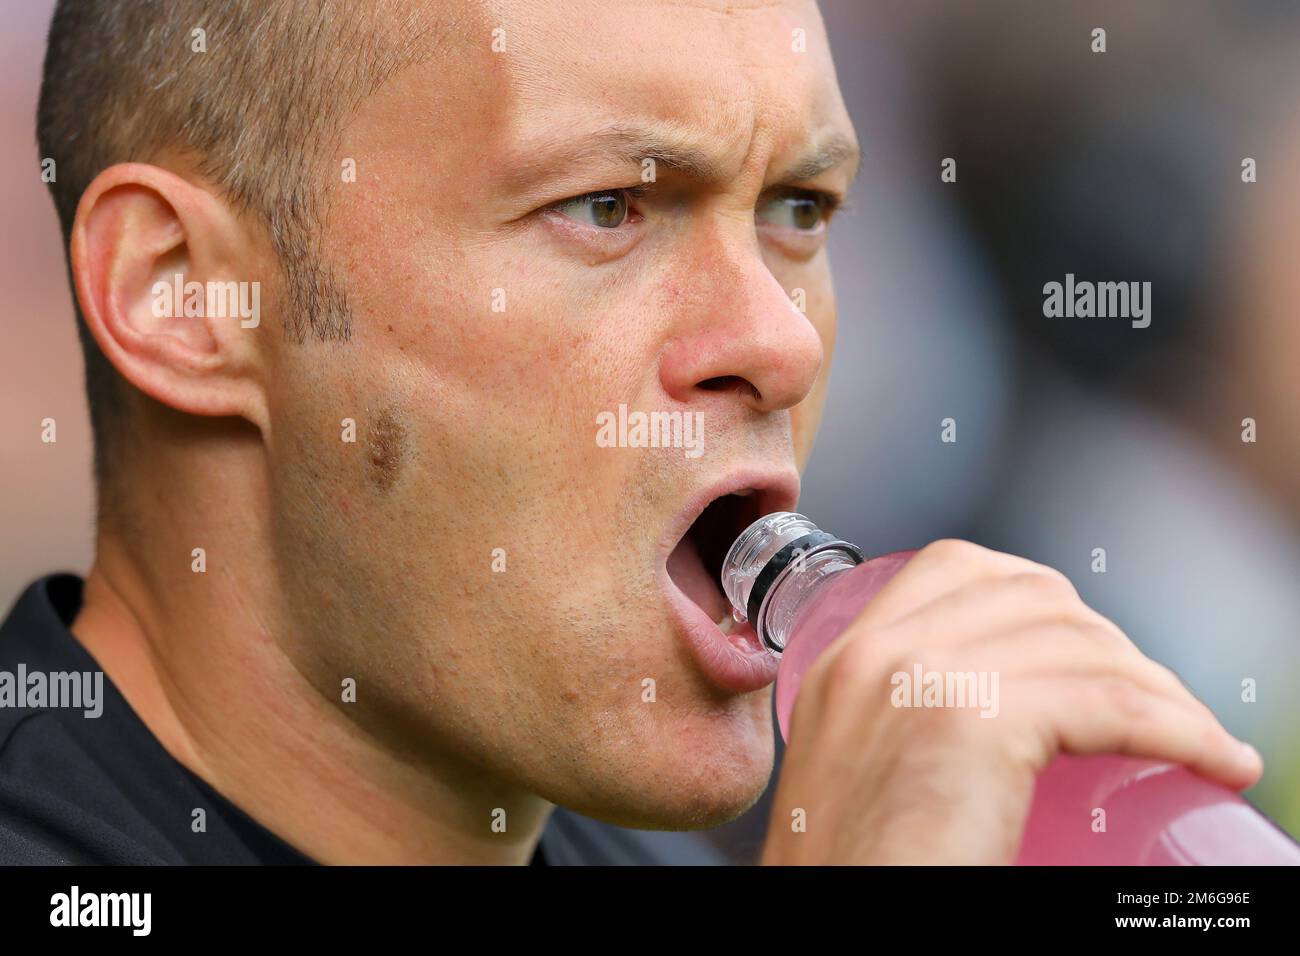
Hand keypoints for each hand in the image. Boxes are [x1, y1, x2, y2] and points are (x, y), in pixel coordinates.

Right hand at [760, 539, 1261, 863]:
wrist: (837, 932)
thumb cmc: (857, 876)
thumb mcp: (858, 772)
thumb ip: (901, 723)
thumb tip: (1008, 724)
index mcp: (842, 661)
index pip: (953, 569)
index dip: (1038, 594)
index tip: (1083, 643)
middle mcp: (875, 654)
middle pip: (1029, 593)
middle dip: (1107, 639)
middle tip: (1147, 704)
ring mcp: (919, 678)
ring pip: (1082, 643)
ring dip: (1157, 688)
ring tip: (1191, 737)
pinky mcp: (972, 722)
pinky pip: (1115, 704)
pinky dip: (1183, 729)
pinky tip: (1211, 757)